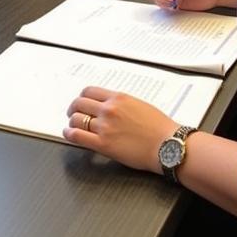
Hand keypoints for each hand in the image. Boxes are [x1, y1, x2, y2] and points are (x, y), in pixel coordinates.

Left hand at [63, 86, 177, 172]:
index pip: (89, 91)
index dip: (81, 97)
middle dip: (73, 109)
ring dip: (72, 122)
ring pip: (76, 119)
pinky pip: (77, 136)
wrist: (167, 145)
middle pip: (79, 103)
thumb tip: (110, 106)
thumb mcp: (140, 105)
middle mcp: (109, 110)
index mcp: (118, 98)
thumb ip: (122, 104)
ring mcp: (104, 127)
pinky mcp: (103, 144)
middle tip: (73, 113)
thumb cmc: (160, 128)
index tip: (81, 102)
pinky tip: (69, 134)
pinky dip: (69, 134)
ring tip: (72, 126)